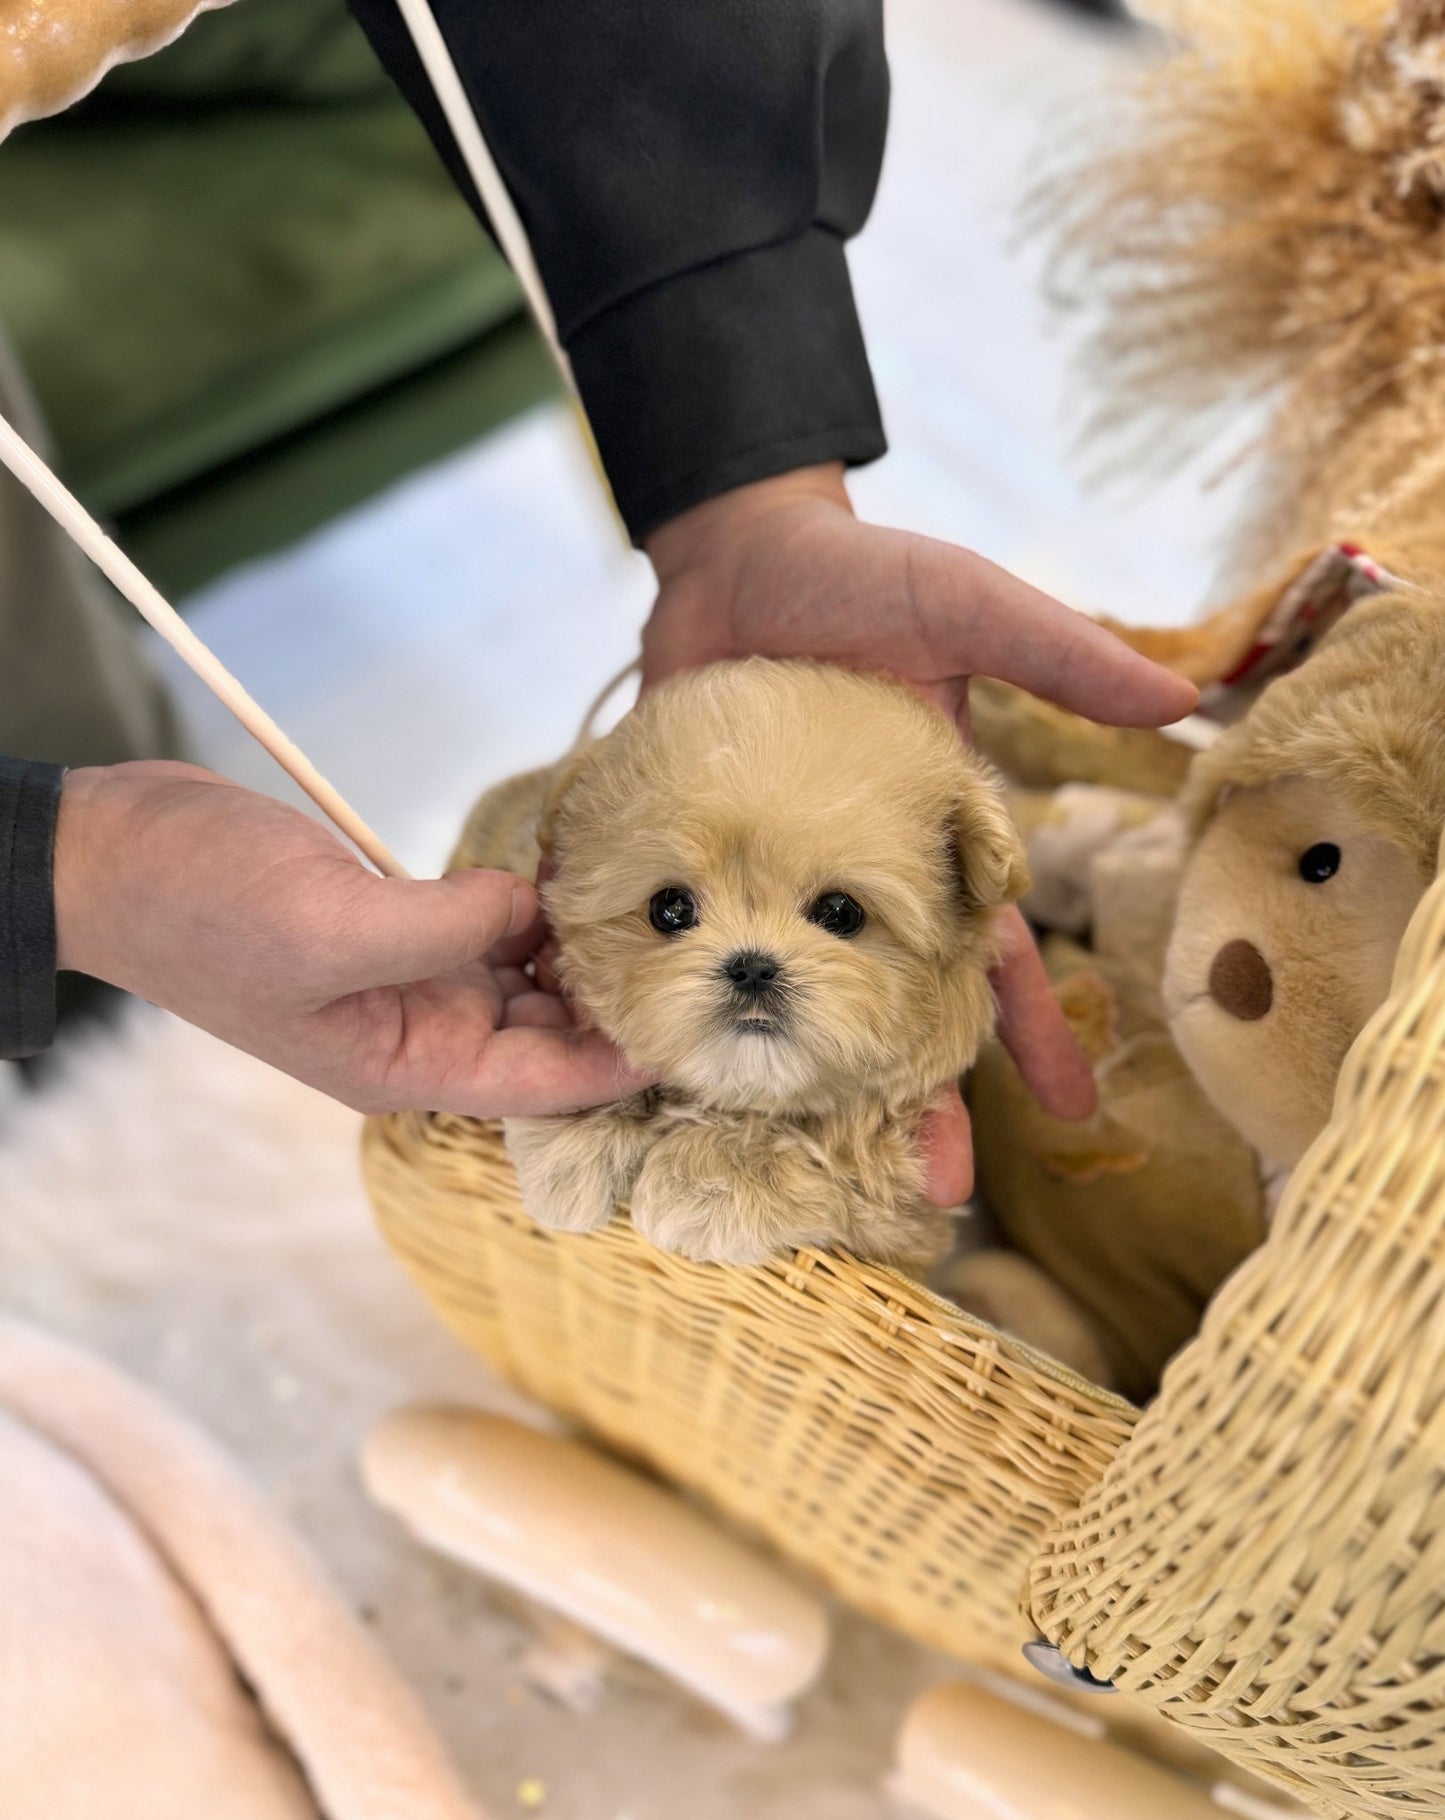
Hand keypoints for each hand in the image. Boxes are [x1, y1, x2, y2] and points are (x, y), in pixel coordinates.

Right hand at [53, 762, 650, 1116]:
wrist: (117, 854)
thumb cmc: (202, 907)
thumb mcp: (327, 925)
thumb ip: (445, 928)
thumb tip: (530, 908)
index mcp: (404, 1065)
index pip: (545, 1081)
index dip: (624, 1060)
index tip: (699, 1026)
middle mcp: (419, 1033)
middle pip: (550, 1034)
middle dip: (618, 1001)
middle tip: (701, 947)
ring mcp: (411, 977)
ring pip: (528, 975)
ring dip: (581, 945)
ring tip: (655, 902)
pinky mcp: (401, 922)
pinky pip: (492, 924)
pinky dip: (534, 903)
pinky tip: (582, 869)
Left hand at [644, 464, 1199, 1199]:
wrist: (732, 554)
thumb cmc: (855, 578)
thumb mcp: (962, 606)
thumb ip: (1054, 650)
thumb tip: (1176, 701)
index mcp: (932, 842)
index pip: (993, 954)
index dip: (1031, 1031)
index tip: (1071, 1115)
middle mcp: (854, 880)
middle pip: (893, 1008)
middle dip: (918, 1096)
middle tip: (932, 1189)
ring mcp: (772, 881)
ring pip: (795, 999)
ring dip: (802, 1078)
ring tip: (803, 1163)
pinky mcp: (697, 865)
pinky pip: (700, 945)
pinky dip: (690, 1003)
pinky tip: (678, 1073)